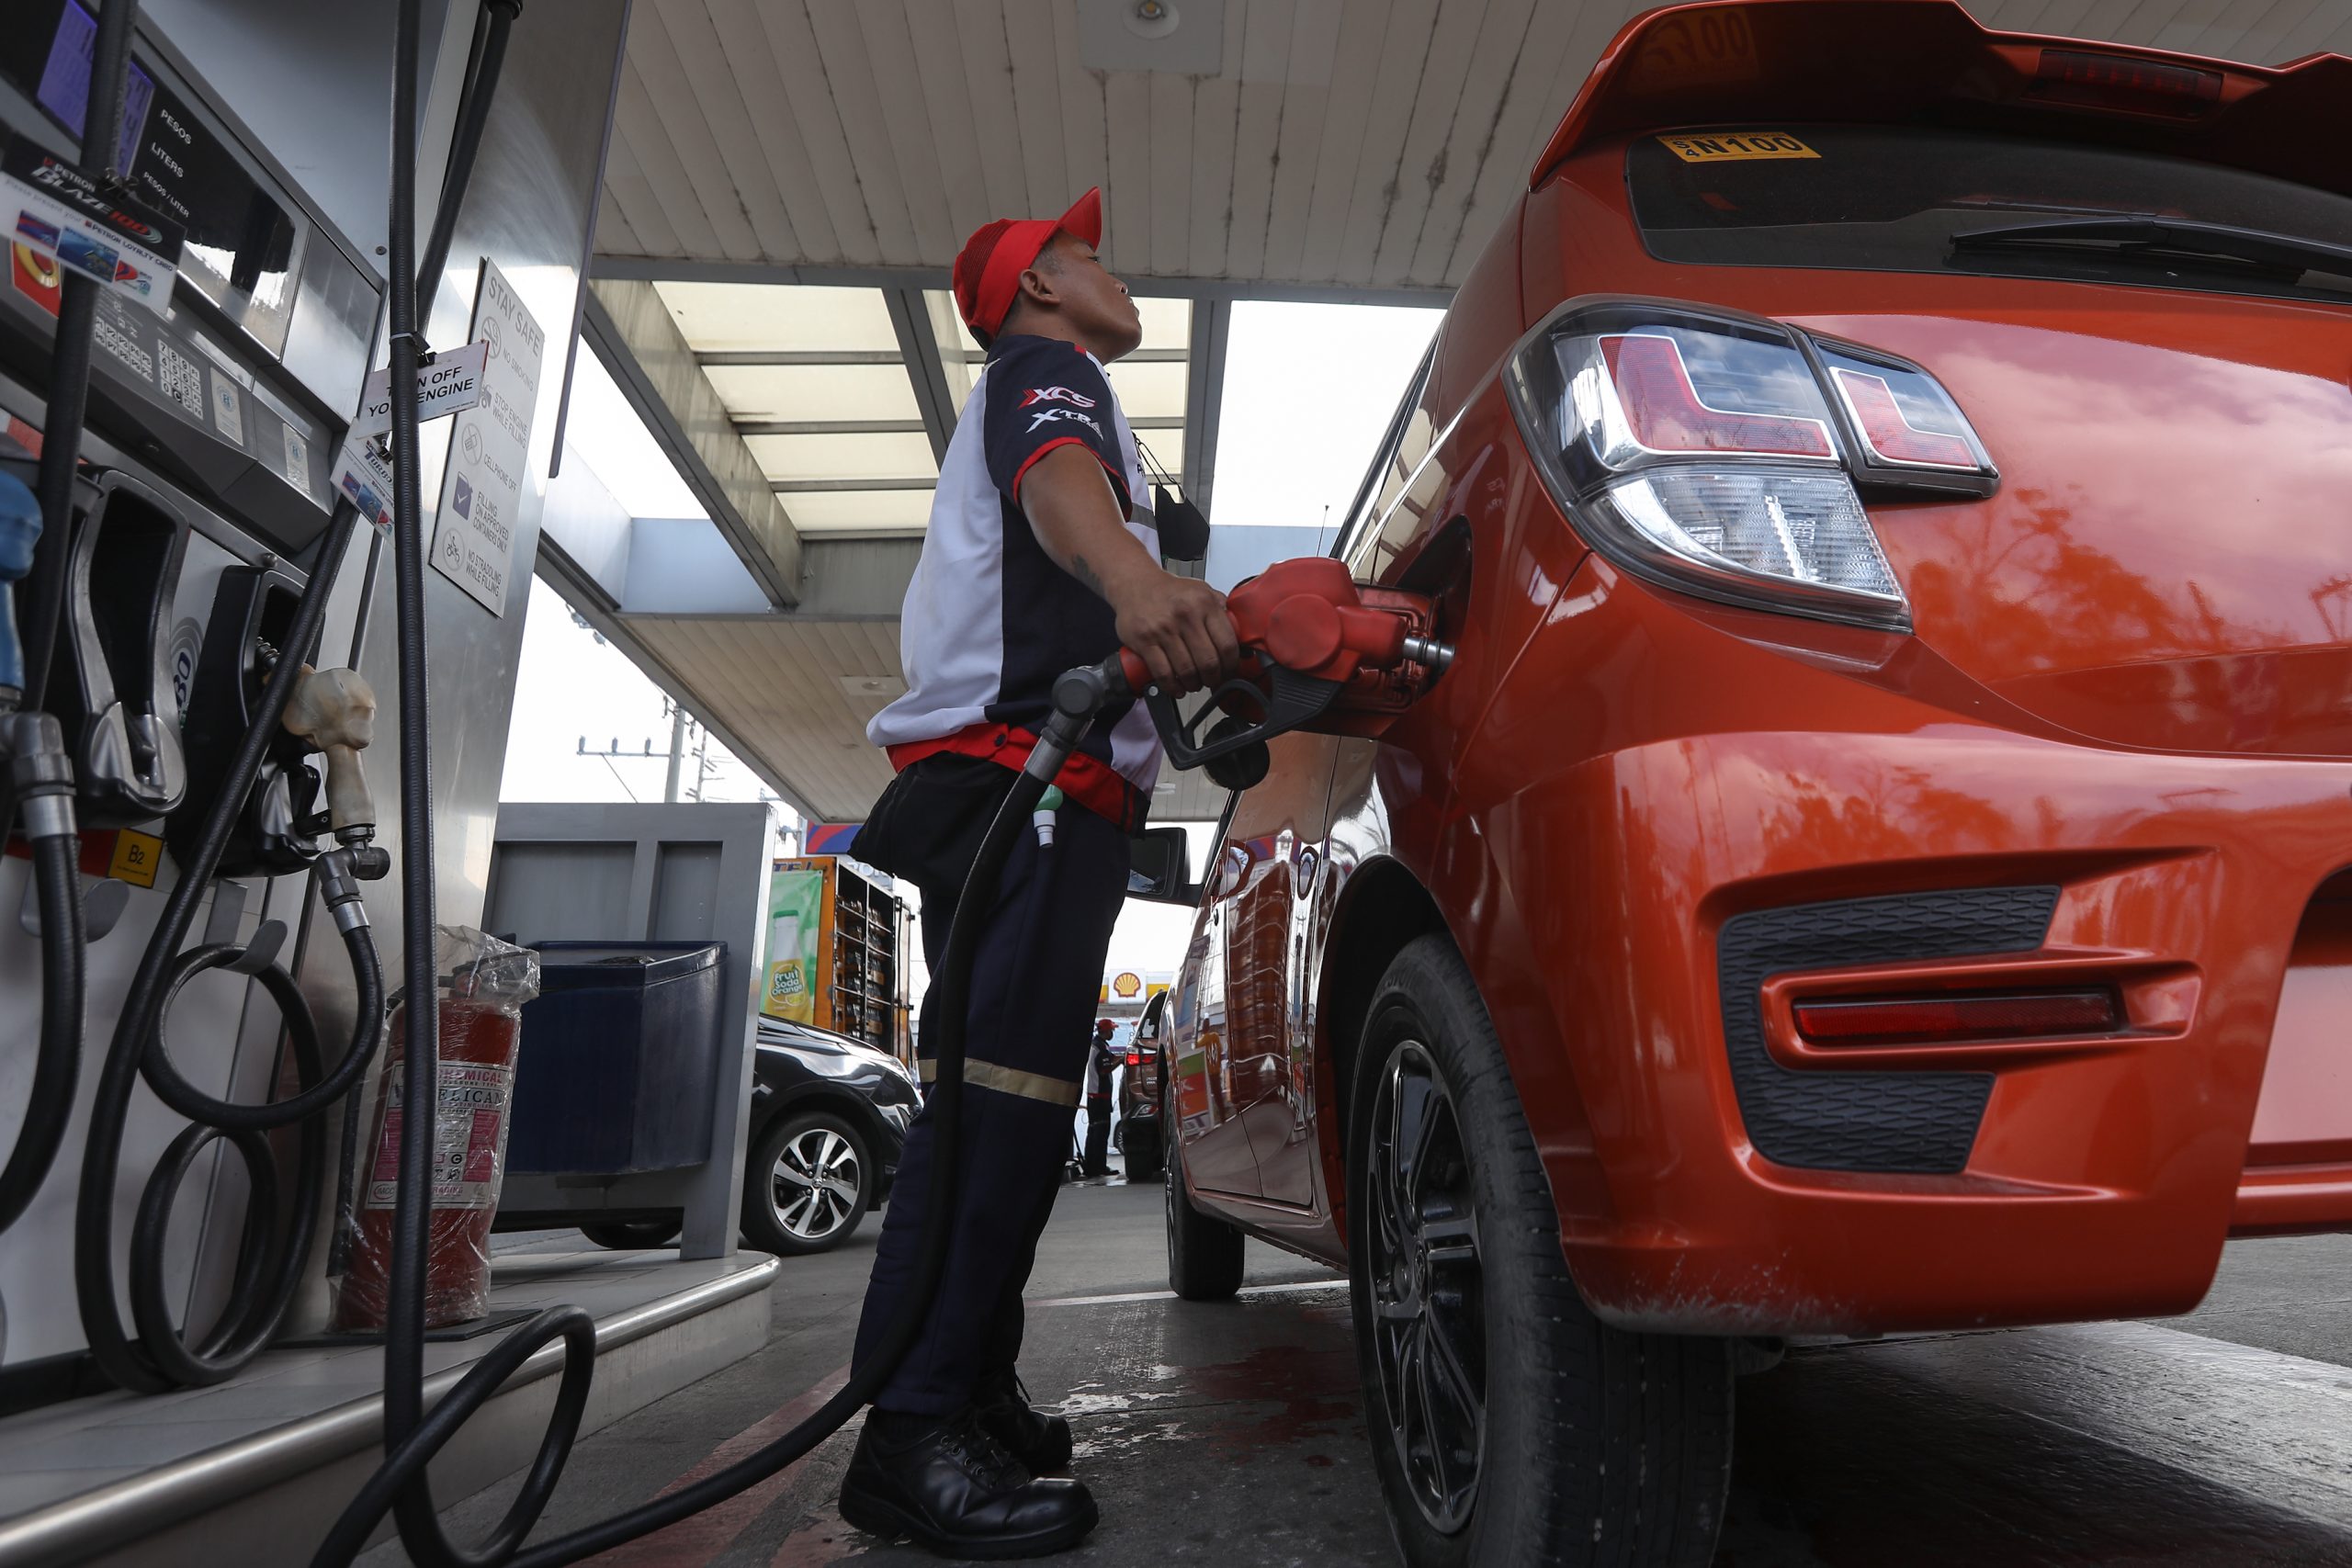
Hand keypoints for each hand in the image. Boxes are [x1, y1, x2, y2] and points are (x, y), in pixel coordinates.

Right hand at [1104, 567, 1238, 693]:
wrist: (1135, 583)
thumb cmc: (1170, 591)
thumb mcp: (1202, 592)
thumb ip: (1223, 613)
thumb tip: (1242, 643)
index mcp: (1204, 603)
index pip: (1227, 644)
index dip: (1231, 665)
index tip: (1229, 672)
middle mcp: (1185, 615)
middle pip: (1208, 662)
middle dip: (1213, 678)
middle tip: (1212, 680)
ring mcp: (1163, 629)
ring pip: (1187, 671)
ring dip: (1194, 684)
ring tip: (1194, 684)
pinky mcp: (1144, 641)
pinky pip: (1163, 673)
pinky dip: (1173, 687)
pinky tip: (1177, 687)